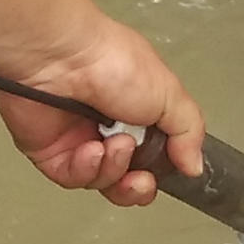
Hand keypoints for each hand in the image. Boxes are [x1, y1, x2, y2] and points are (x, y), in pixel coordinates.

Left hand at [0, 17, 205, 207]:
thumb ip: (188, 131)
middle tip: (140, 178)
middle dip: (136, 186)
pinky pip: (71, 178)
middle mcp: (106, 126)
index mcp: (136, 110)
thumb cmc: (108, 60)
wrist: (60, 56)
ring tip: (115, 145)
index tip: (169, 171)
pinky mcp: (49, 151)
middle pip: (126, 179)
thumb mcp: (168, 93)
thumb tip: (194, 164)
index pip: (153, 156)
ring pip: (100, 181)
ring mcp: (77, 139)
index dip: (160, 172)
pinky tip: (90, 150)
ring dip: (112, 169)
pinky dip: (85, 169)